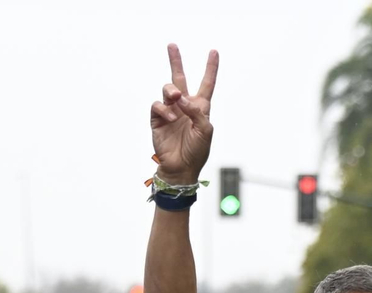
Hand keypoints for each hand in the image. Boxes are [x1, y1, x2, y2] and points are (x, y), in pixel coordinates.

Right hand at [150, 43, 218, 184]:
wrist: (180, 168)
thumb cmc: (196, 151)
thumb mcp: (205, 131)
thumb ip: (197, 111)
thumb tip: (181, 98)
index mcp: (200, 108)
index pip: (207, 84)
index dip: (210, 68)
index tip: (214, 52)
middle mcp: (184, 106)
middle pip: (180, 78)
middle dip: (176, 61)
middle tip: (172, 46)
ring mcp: (170, 111)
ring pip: (168, 89)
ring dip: (172, 90)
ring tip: (176, 97)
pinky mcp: (157, 119)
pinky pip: (158, 105)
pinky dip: (164, 109)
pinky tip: (170, 118)